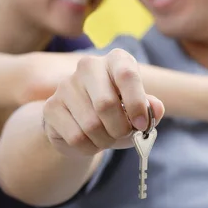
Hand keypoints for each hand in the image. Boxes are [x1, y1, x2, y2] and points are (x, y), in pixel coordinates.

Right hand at [42, 49, 164, 157]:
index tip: (141, 125)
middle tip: (124, 135)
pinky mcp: (51, 107)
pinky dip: (90, 147)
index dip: (136, 103)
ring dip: (105, 140)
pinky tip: (92, 141)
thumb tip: (156, 108)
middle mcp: (89, 66)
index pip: (126, 74)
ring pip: (91, 125)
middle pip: (105, 103)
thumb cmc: (118, 113)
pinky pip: (76, 137)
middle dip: (120, 128)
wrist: (84, 123)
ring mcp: (66, 85)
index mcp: (116, 60)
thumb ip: (150, 109)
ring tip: (107, 137)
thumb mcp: (139, 111)